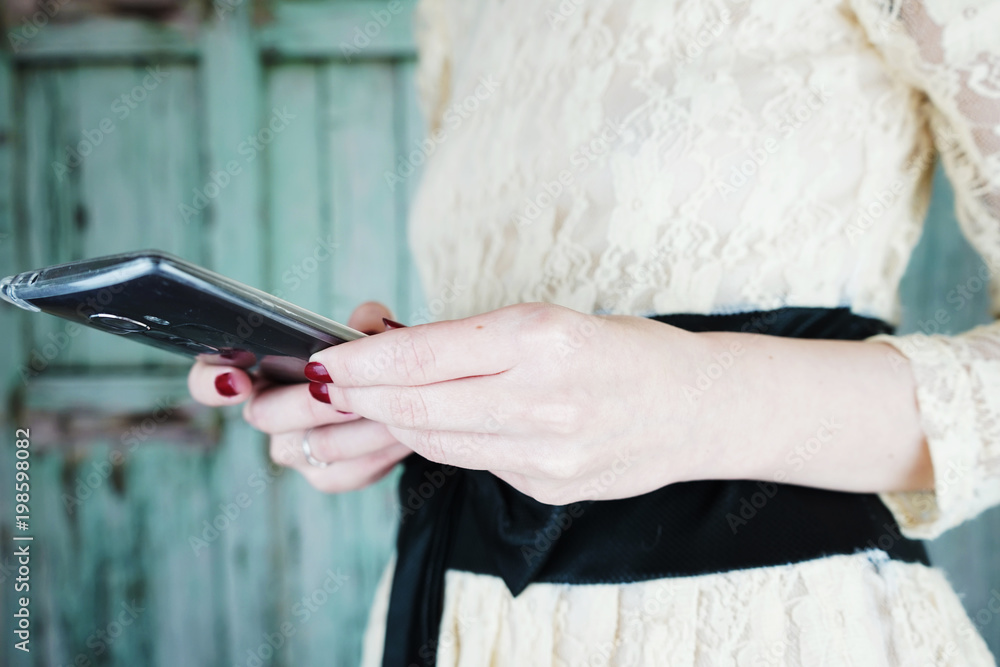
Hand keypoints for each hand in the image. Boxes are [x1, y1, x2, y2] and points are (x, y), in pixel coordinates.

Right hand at [186, 301, 411, 492]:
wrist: (401, 401)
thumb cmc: (366, 361)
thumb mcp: (367, 333)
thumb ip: (363, 323)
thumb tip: (366, 324)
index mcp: (261, 371)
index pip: (210, 378)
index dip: (214, 381)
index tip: (237, 381)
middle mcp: (267, 413)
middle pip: (264, 415)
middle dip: (306, 403)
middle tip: (342, 394)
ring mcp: (292, 449)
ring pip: (311, 446)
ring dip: (354, 428)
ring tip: (390, 413)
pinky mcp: (324, 476)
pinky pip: (343, 473)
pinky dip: (376, 454)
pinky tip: (399, 438)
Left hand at [304, 303, 716, 504]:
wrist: (696, 408)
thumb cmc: (624, 351)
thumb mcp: (552, 321)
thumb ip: (475, 343)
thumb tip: (391, 351)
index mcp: (542, 339)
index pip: (422, 355)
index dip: (359, 362)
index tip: (322, 361)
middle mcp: (542, 400)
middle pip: (417, 404)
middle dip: (359, 395)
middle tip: (325, 385)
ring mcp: (545, 454)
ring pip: (435, 440)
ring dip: (394, 419)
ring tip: (368, 400)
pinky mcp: (547, 487)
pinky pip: (472, 462)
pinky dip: (442, 440)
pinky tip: (432, 422)